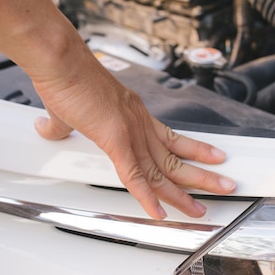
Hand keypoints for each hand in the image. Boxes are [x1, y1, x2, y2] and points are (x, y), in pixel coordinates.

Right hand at [31, 45, 235, 219]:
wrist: (61, 62)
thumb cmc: (67, 78)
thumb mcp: (67, 110)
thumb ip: (61, 125)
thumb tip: (49, 128)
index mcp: (135, 114)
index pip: (172, 138)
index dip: (195, 150)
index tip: (212, 158)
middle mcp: (139, 123)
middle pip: (175, 157)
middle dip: (202, 175)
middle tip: (225, 186)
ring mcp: (130, 131)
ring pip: (162, 171)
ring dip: (182, 193)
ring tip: (200, 209)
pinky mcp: (115, 139)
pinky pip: (134, 176)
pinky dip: (147, 197)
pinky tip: (158, 212)